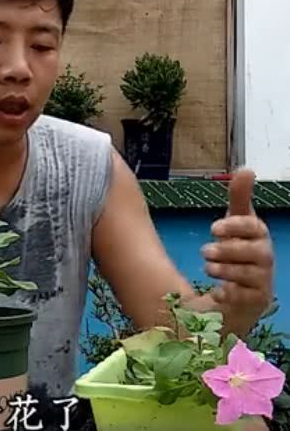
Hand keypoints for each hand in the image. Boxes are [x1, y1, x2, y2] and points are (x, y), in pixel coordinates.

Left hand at [202, 168, 273, 334]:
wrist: (239, 290)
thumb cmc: (237, 250)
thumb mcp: (234, 223)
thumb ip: (239, 198)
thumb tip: (246, 169)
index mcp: (258, 236)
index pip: (255, 227)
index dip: (236, 226)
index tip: (213, 227)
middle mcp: (264, 258)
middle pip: (255, 252)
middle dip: (228, 250)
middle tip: (205, 251)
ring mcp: (262, 280)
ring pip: (247, 274)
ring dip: (224, 270)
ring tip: (208, 267)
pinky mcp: (256, 300)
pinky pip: (246, 297)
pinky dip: (230, 293)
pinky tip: (217, 292)